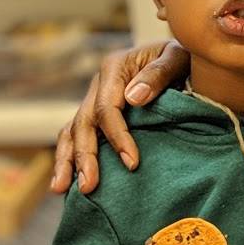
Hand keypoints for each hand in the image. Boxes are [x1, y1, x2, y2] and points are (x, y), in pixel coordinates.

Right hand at [50, 40, 189, 194]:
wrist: (178, 55)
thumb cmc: (182, 56)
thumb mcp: (177, 57)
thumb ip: (158, 74)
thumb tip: (134, 98)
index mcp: (115, 68)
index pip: (107, 107)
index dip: (117, 137)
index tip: (132, 163)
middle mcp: (98, 84)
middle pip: (84, 123)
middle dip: (85, 156)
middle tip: (89, 186)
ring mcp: (94, 99)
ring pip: (72, 131)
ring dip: (67, 160)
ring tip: (61, 190)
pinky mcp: (97, 113)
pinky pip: (77, 135)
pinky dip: (69, 157)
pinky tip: (66, 182)